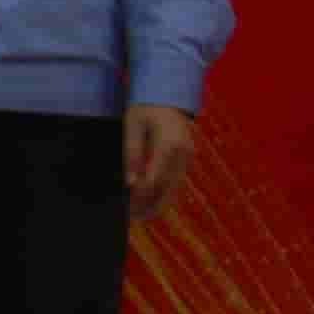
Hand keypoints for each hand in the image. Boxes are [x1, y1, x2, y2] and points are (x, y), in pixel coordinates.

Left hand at [124, 104, 200, 220]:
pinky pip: (175, 182)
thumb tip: (130, 182)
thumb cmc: (145, 107)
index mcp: (169, 144)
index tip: (126, 207)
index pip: (154, 179)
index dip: (140, 196)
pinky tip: (150, 202)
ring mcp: (188, 157)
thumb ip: (132, 153)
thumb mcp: (132, 125)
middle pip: (167, 189)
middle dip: (150, 206)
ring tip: (139, 215)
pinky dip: (164, 194)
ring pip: (174, 189)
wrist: (167, 95)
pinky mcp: (186, 159)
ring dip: (158, 204)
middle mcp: (183, 154)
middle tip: (132, 218)